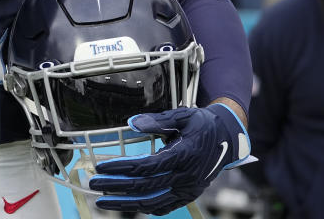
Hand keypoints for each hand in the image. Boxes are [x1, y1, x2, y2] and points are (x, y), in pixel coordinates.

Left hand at [89, 103, 250, 215]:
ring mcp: (188, 189)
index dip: (121, 167)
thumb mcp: (182, 116)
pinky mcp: (188, 195)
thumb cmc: (203, 124)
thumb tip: (132, 123)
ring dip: (125, 203)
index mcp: (183, 155)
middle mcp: (185, 177)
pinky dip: (145, 208)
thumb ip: (157, 121)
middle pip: (144, 187)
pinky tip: (127, 204)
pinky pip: (164, 206)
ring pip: (151, 203)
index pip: (145, 166)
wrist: (228, 138)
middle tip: (94, 183)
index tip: (101, 165)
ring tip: (103, 201)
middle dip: (116, 186)